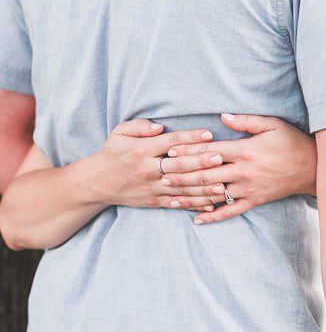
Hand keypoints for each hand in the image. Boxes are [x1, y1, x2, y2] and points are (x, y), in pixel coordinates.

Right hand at [88, 120, 218, 207]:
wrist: (96, 182)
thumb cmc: (113, 153)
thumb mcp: (119, 133)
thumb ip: (140, 126)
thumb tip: (160, 126)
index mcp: (142, 150)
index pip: (170, 142)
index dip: (190, 138)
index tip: (208, 135)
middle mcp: (148, 170)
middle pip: (179, 166)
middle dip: (201, 162)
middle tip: (221, 158)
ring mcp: (152, 188)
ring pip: (182, 188)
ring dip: (203, 188)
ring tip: (223, 185)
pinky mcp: (154, 201)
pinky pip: (177, 204)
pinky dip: (195, 205)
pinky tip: (211, 205)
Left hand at [158, 113, 316, 223]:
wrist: (313, 169)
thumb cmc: (292, 142)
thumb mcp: (272, 124)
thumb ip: (246, 121)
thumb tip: (222, 117)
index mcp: (244, 150)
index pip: (208, 151)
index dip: (187, 152)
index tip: (168, 153)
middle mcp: (243, 171)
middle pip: (205, 174)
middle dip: (180, 175)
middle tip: (159, 176)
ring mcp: (248, 188)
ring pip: (214, 194)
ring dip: (191, 197)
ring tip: (170, 198)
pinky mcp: (255, 200)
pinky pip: (231, 210)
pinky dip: (214, 216)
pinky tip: (198, 219)